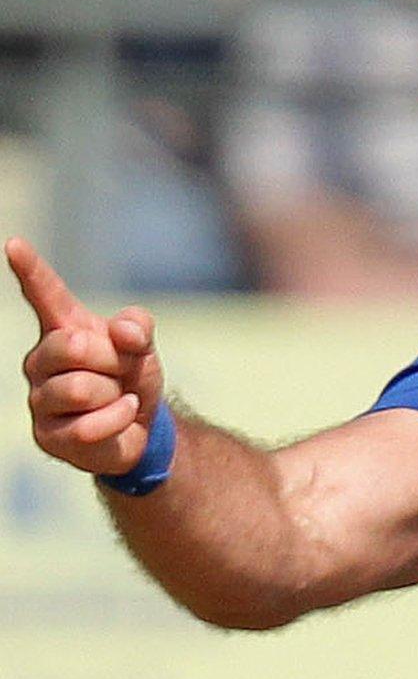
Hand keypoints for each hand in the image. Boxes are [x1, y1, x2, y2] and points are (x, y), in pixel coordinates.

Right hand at [6, 237, 165, 474]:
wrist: (140, 425)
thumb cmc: (131, 376)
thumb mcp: (142, 346)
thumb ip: (138, 327)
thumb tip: (123, 333)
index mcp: (63, 330)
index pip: (45, 294)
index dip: (31, 270)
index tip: (14, 243)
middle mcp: (41, 360)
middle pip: (74, 346)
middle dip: (113, 360)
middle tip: (120, 372)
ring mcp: (39, 398)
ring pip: (81, 388)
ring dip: (115, 394)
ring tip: (115, 398)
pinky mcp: (47, 435)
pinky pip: (89, 425)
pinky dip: (118, 420)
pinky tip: (119, 417)